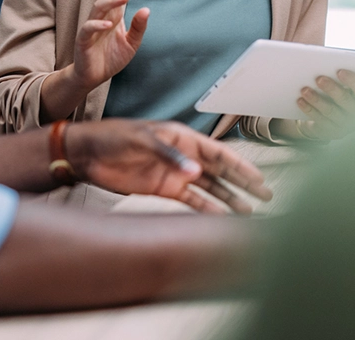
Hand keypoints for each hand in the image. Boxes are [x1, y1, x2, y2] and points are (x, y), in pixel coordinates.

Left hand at [67, 119, 271, 213]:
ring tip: (248, 213)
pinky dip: (206, 209)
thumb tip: (197, 172)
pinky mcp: (163, 188)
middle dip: (243, 183)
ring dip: (228, 198)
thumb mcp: (141, 139)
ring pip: (209, 187)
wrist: (88, 153)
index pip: (218, 151)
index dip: (240, 165)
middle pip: (220, 170)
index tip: (258, 178)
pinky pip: (191, 200)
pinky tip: (220, 219)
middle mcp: (183, 155)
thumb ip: (169, 155)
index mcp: (181, 137)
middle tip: (266, 196)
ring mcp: (175, 173)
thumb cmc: (113, 136)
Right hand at [70, 0, 149, 89]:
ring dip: (110, 1)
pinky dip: (98, 25)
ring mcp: (91, 27)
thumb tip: (147, 9)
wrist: (93, 77)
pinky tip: (109, 24)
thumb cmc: (111, 58)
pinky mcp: (83, 39)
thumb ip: (138, 27)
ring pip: (98, 8)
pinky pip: (88, 28)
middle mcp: (101, 18)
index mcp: (112, 16)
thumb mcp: (131, 43)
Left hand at [296, 69, 354, 140]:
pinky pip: (320, 121)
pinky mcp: (333, 133)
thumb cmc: (334, 95)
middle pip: (346, 101)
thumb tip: (320, 60)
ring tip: (304, 89)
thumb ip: (335, 75)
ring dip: (317, 100)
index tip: (339, 70)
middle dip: (332, 89)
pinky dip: (309, 110)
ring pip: (331, 112)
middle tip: (318, 78)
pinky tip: (300, 101)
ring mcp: (347, 125)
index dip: (352, 80)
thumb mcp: (339, 86)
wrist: (328, 120)